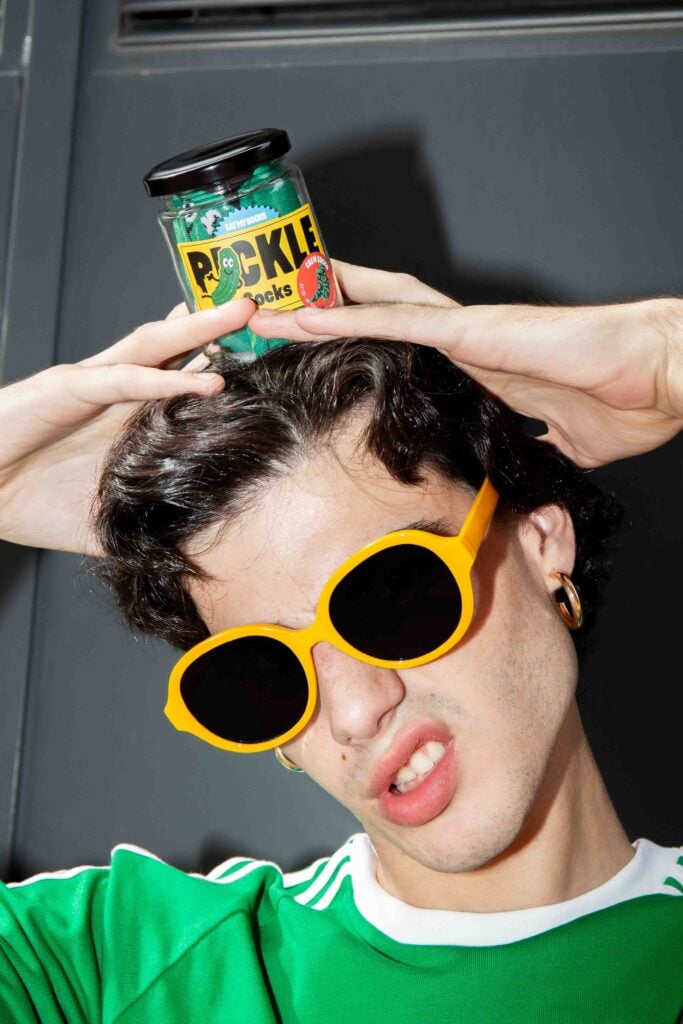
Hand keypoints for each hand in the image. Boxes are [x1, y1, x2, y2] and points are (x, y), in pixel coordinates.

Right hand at [0, 299, 255, 554]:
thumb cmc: (32, 501)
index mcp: (123, 413)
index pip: (177, 376)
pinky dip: (164, 378)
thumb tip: (194, 557)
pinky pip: (121, 378)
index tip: (258, 351)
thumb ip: (150, 528)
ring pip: (153, 346)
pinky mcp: (65, 389)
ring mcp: (90, 384)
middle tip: (260, 310)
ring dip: (199, 330)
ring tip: (240, 314)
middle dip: (217, 326)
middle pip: (173, 347)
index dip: (216, 359)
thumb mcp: (108, 521)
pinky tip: (203, 379)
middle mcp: (112, 390)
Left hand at [249, 261, 682, 466]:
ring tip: (267, 305)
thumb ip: (532, 453)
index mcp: (483, 365)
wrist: (665, 376)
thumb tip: (520, 482)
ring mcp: (468, 330)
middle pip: (379, 315)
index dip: (365, 342)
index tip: (329, 348)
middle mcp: (466, 338)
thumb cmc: (628, 400)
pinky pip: (399, 322)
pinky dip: (350, 316)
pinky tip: (308, 312)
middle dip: (326, 312)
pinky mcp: (477, 331)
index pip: (408, 347)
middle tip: (275, 312)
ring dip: (319, 306)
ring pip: (375, 308)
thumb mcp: (562, 446)